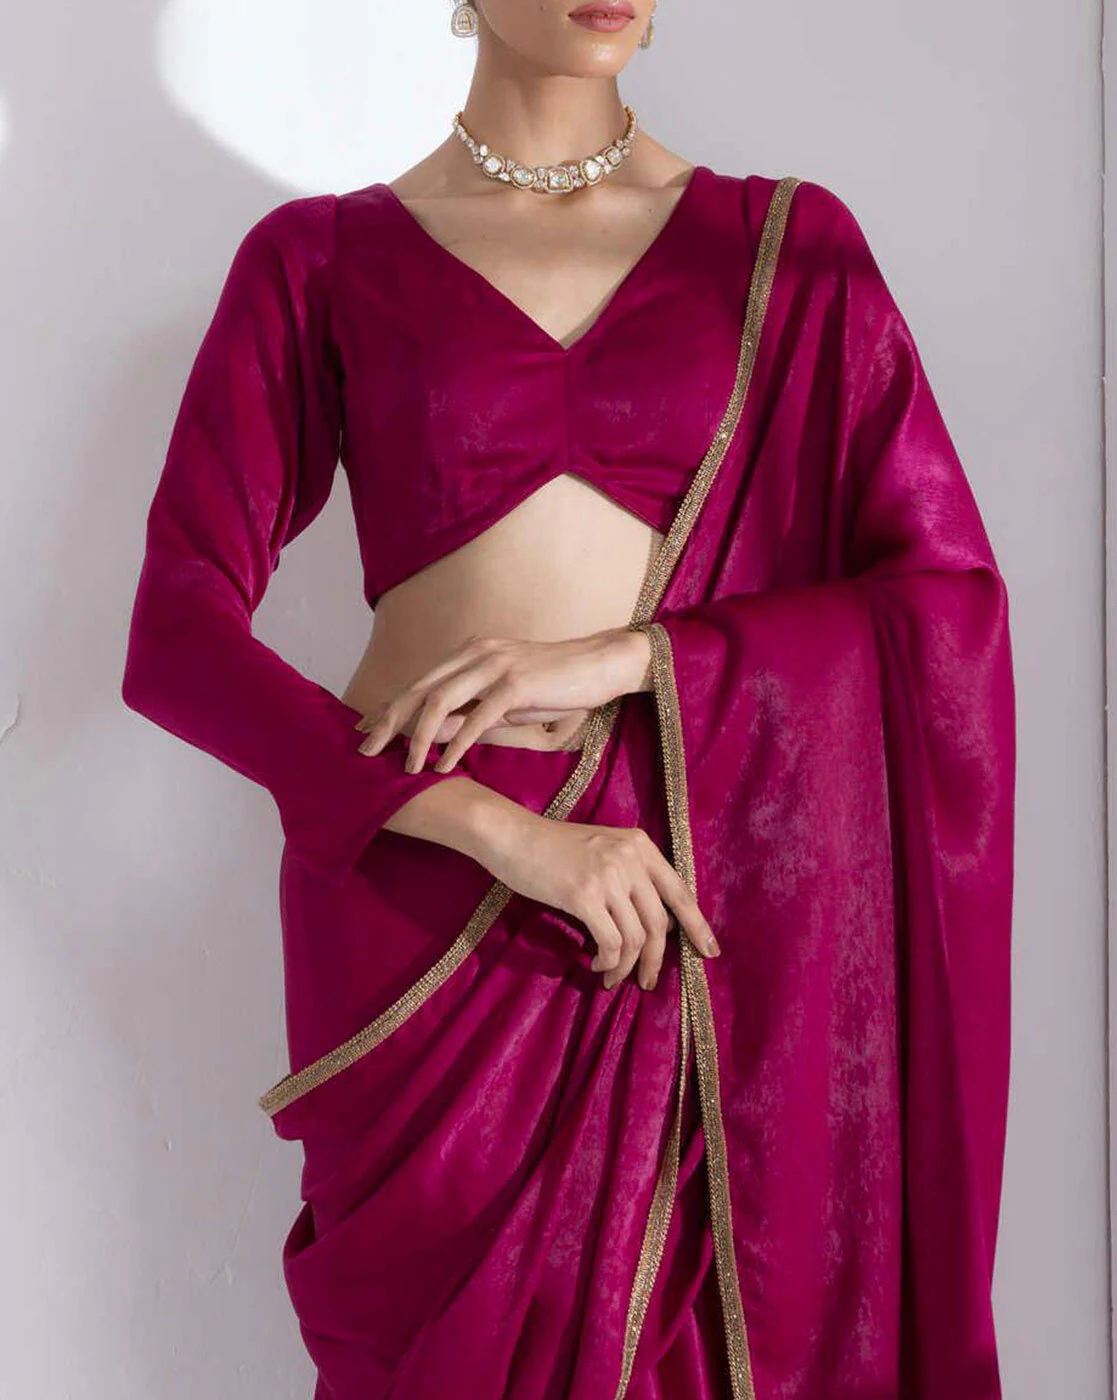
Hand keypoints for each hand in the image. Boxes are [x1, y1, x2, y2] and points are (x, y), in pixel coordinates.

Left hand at [356, 627, 651, 773]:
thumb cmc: (556, 684)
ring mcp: (495, 665)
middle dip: (387, 722)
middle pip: (418, 689)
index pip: (419, 682)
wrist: (602, 664)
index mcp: (470, 652)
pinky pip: (477, 717)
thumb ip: (470, 713)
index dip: (388, 707)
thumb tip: (436, 737)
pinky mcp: (515, 683)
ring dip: (419, 738)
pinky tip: (443, 765)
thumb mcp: (505, 702)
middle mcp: (476, 652)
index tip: (364, 731)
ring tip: (406, 767)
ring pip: (440, 702)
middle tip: (365, 752)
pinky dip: (456, 743)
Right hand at [479, 806, 719, 991]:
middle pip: (659, 922)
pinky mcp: (583, 895)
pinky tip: (597, 964)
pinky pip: (610, 942)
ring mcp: (608, 875)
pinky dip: (607, 961)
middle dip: (656, 959)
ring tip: (612, 977)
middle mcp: (630, 857)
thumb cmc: (554, 848)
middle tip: (647, 981)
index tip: (709, 952)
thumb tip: (657, 926)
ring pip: (635, 937)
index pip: (680, 891)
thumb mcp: (603, 849)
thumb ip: (631, 876)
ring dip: (626, 966)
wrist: (513, 836)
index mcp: (640, 845)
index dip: (697, 925)